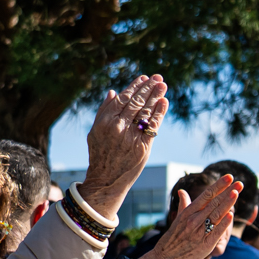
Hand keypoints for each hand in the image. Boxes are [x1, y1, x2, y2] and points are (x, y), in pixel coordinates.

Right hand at [76, 75, 166, 221]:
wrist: (106, 180)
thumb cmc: (100, 154)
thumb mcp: (94, 131)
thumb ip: (103, 111)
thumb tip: (113, 91)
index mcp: (105, 121)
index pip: (123, 98)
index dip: (135, 87)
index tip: (144, 78)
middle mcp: (118, 127)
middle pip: (137, 103)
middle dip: (149, 89)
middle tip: (159, 79)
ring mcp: (131, 138)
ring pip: (146, 112)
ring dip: (156, 97)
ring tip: (163, 86)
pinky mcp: (143, 148)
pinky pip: (153, 127)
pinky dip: (160, 114)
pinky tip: (164, 103)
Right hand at [128, 178, 240, 258]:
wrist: (165, 258)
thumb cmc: (173, 238)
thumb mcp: (178, 218)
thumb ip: (184, 204)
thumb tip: (182, 191)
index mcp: (189, 212)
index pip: (207, 195)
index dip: (219, 185)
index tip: (229, 177)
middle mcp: (194, 219)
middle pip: (214, 203)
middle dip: (228, 191)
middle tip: (240, 182)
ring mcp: (200, 232)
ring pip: (216, 215)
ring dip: (227, 203)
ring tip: (236, 192)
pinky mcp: (205, 244)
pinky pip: (216, 232)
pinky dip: (223, 223)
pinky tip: (231, 214)